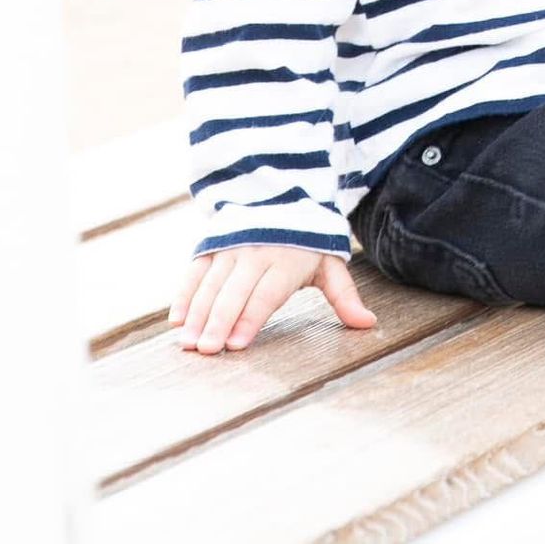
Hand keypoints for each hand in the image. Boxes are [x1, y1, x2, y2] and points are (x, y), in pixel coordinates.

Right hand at [169, 243, 378, 353]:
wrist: (282, 194)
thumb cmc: (308, 242)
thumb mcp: (329, 263)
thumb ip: (344, 295)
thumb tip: (369, 324)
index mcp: (285, 262)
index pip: (265, 295)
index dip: (250, 319)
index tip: (237, 344)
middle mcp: (255, 254)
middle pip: (234, 293)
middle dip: (218, 322)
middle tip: (206, 350)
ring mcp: (231, 248)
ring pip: (211, 284)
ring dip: (197, 314)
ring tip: (187, 343)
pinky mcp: (212, 245)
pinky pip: (195, 271)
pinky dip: (184, 294)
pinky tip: (176, 320)